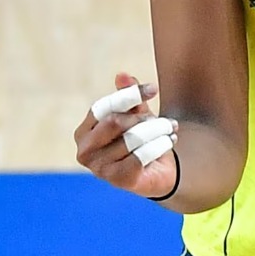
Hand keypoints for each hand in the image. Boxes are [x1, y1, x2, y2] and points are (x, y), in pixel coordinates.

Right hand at [73, 72, 178, 199]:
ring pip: (132, 139)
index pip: (103, 107)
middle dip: (143, 118)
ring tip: (169, 130)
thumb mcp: (136, 114)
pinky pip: (141, 156)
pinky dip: (159, 146)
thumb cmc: (141, 139)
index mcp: (84, 131)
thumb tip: (122, 75)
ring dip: (157, 132)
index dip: (128, 95)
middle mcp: (85, 151)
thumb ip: (129, 96)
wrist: (158, 172)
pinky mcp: (118, 180)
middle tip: (165, 120)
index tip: (153, 89)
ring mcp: (99, 168)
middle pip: (115, 122)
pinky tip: (169, 142)